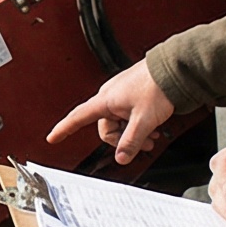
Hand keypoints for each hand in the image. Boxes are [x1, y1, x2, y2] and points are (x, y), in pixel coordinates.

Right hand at [44, 61, 175, 164]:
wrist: (173, 69)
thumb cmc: (157, 86)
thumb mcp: (144, 120)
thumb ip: (131, 141)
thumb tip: (121, 157)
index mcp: (105, 100)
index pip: (78, 117)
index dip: (64, 129)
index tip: (52, 138)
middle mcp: (109, 97)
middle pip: (106, 128)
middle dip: (123, 139)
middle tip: (142, 144)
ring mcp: (120, 95)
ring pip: (120, 123)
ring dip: (133, 133)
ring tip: (151, 136)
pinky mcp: (131, 95)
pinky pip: (128, 115)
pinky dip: (137, 124)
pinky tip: (152, 128)